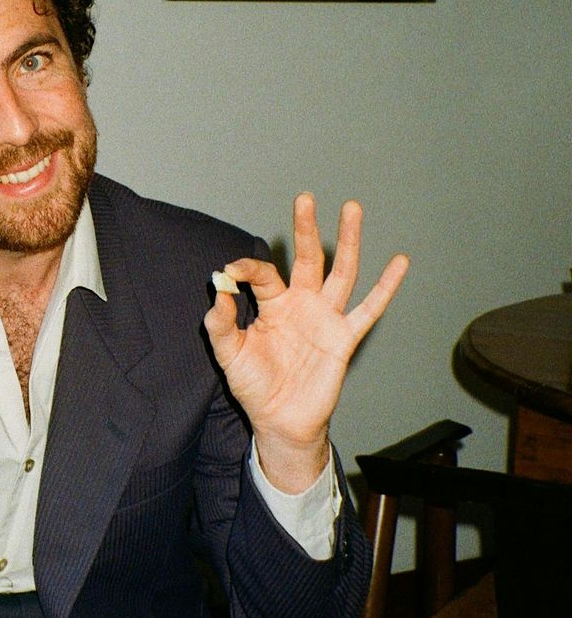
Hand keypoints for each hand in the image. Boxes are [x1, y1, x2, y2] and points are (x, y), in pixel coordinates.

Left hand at [204, 193, 408, 492]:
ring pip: (341, 272)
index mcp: (272, 305)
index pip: (263, 274)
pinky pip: (369, 309)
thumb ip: (222, 324)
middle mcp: (302, 304)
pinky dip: (386, 287)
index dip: (246, 269)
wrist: (280, 420)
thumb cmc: (255, 386)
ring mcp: (325, 318)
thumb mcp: (229, 355)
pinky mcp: (344, 338)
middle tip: (305, 197)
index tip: (231, 270)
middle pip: (307, 258)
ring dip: (348, 241)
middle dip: (306, 228)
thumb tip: (218, 291)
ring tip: (352, 208)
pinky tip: (400, 262)